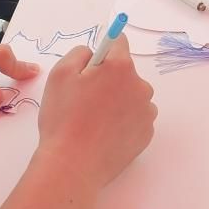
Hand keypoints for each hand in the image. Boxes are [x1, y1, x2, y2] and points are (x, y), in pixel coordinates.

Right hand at [34, 37, 156, 192]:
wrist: (73, 166)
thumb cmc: (64, 118)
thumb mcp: (61, 73)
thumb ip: (80, 53)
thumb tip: (94, 54)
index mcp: (120, 67)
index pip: (119, 42)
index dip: (103, 50)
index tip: (94, 63)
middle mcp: (140, 86)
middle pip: (125, 72)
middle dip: (108, 79)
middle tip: (85, 99)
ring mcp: (147, 112)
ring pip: (131, 96)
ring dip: (117, 101)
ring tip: (93, 121)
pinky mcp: (147, 134)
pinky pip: (135, 118)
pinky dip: (123, 122)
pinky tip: (104, 134)